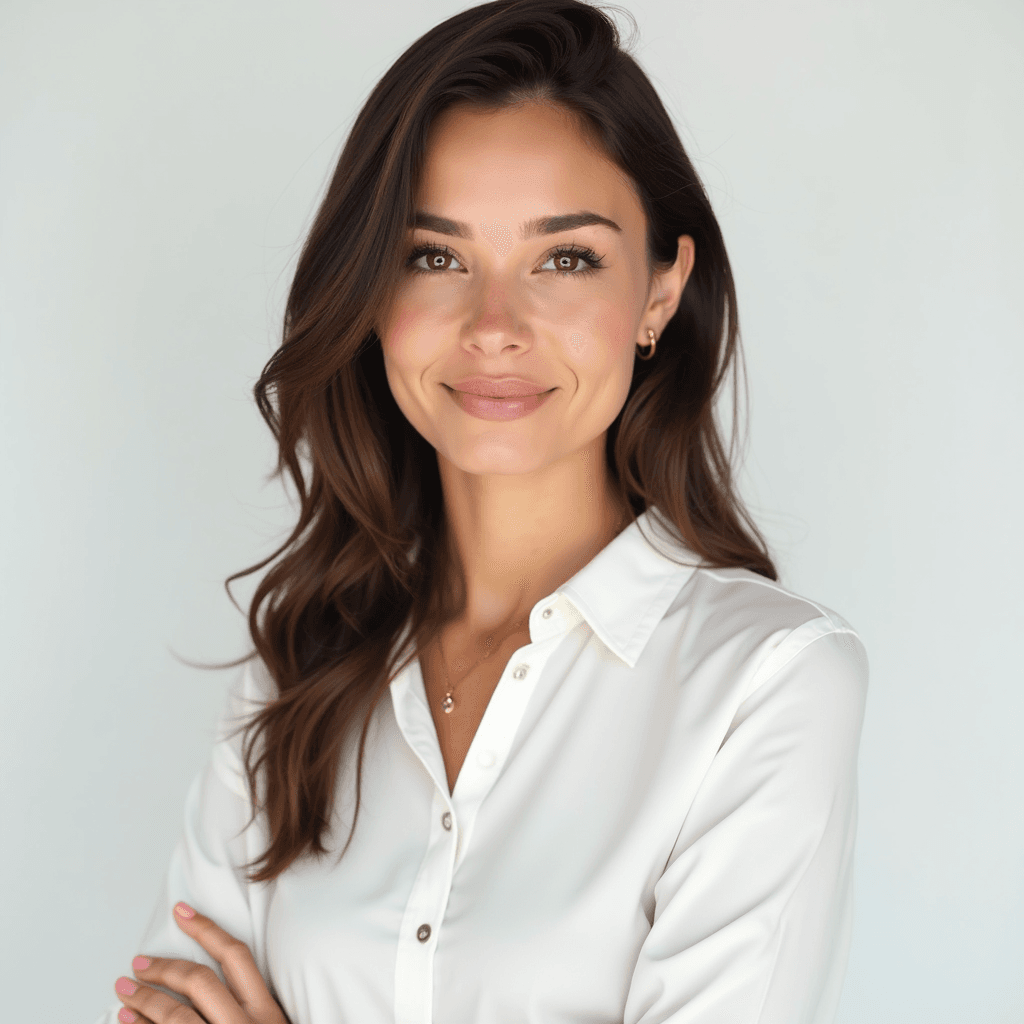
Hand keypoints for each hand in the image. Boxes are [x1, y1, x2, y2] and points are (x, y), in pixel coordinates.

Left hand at [113, 901, 290, 1023]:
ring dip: (144, 1002)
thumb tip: (206, 985)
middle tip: (139, 965)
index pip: (235, 957)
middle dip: (164, 970)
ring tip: (124, 995)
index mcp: (267, 1013)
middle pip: (199, 983)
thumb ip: (245, 1009)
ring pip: (176, 1018)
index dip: (206, 929)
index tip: (181, 912)